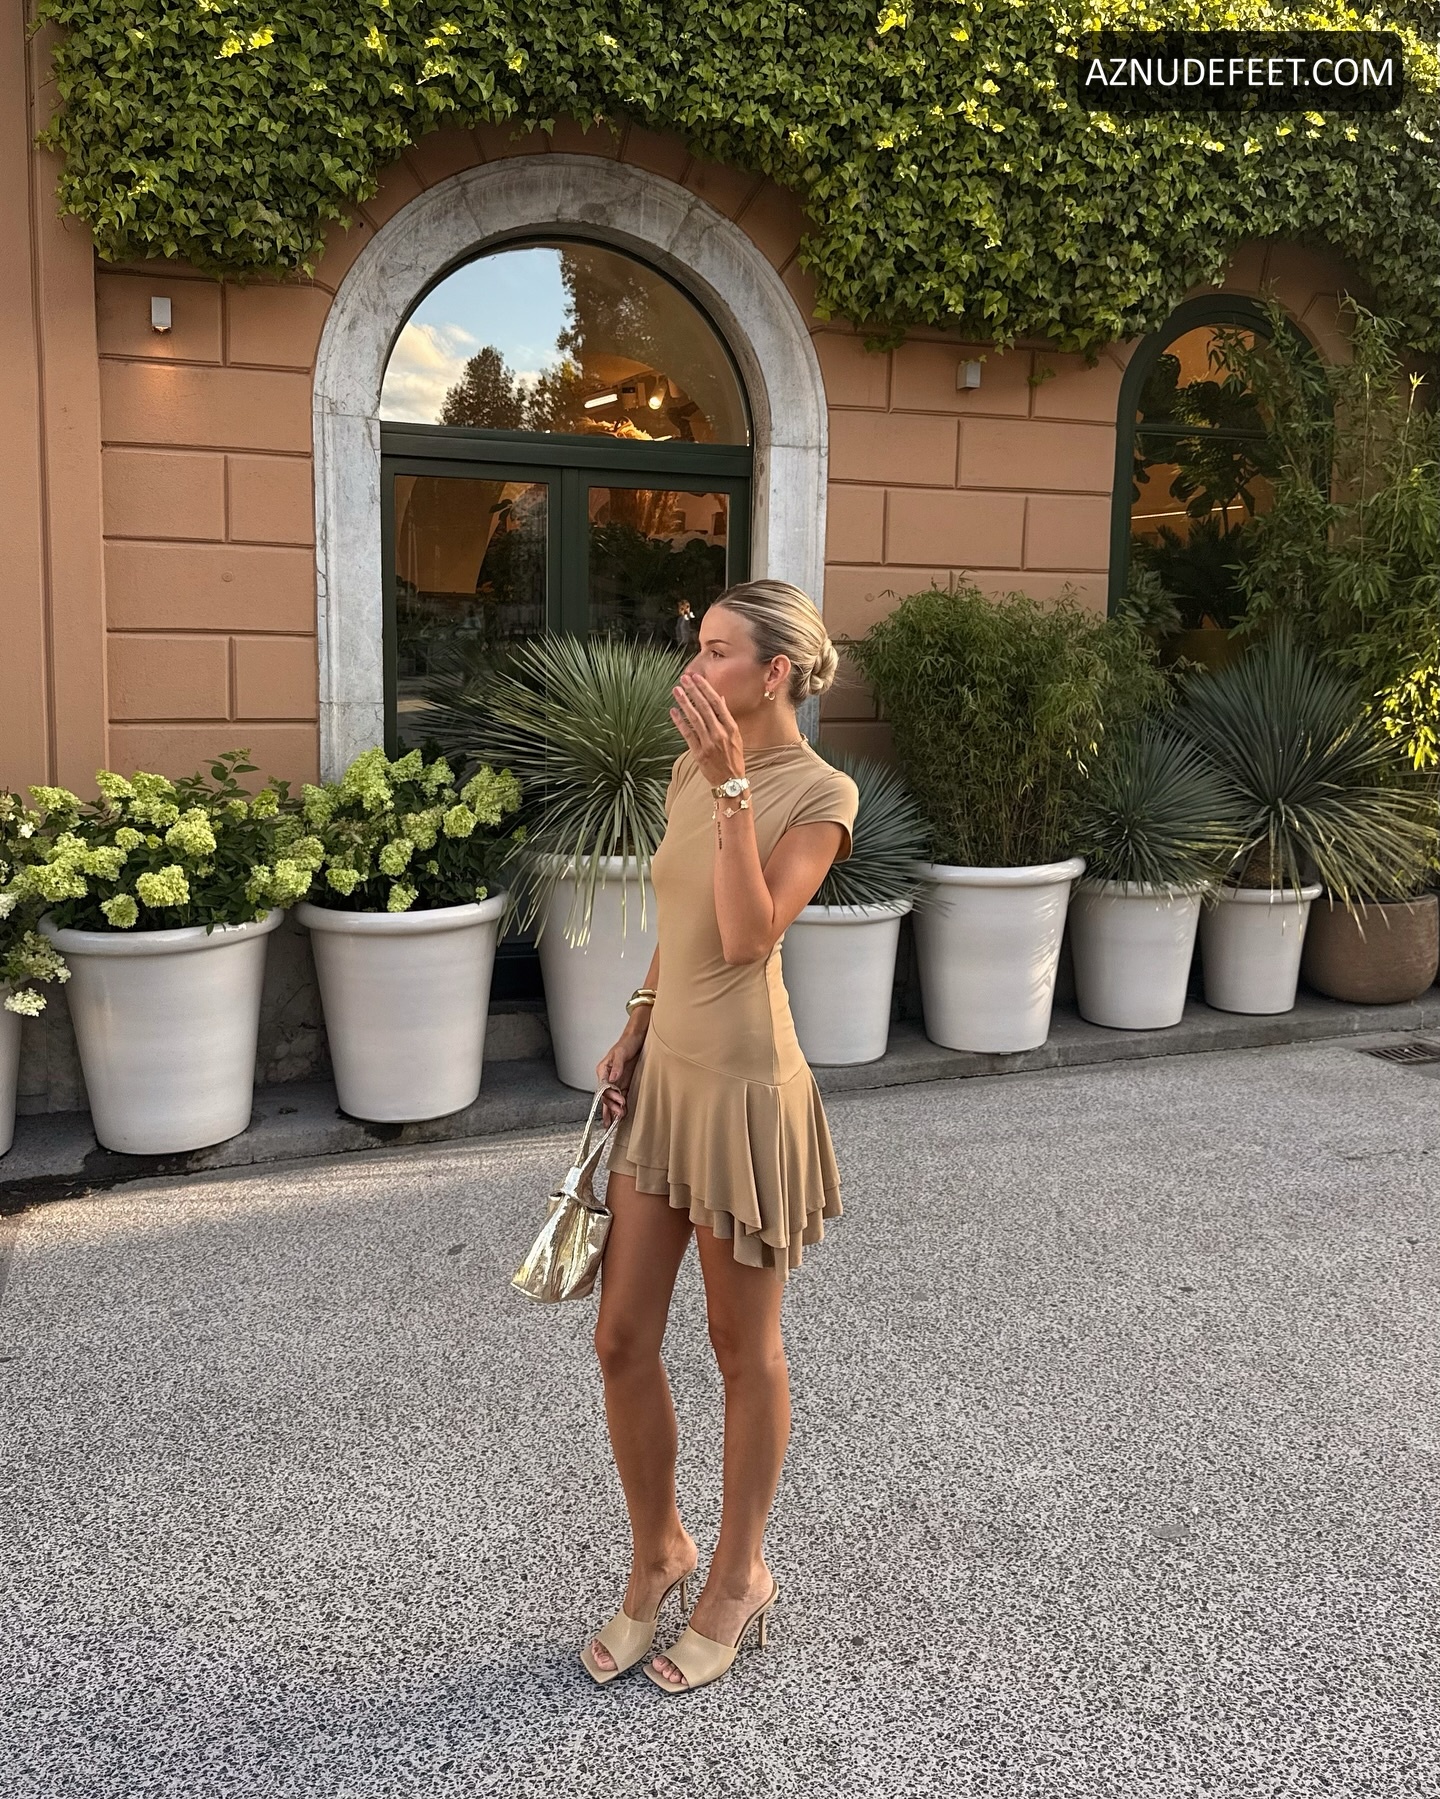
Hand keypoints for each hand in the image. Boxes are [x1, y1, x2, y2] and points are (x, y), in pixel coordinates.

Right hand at [595, 1034, 642, 1125]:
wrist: (637, 1038)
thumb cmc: (626, 1043)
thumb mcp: (621, 1053)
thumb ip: (617, 1066)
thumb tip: (612, 1079)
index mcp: (603, 1070)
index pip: (603, 1088)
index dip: (610, 1096)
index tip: (620, 1101)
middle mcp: (607, 1078)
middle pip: (606, 1096)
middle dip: (611, 1107)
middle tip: (619, 1114)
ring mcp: (616, 1082)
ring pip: (612, 1100)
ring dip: (613, 1110)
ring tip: (616, 1122)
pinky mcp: (624, 1084)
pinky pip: (621, 1097)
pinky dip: (621, 1107)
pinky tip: (622, 1115)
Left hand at [670, 669, 744, 790]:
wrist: (731, 781)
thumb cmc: (733, 757)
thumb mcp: (735, 735)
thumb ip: (726, 716)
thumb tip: (720, 698)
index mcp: (731, 727)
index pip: (717, 703)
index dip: (705, 689)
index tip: (696, 677)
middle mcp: (720, 733)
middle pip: (704, 708)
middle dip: (693, 691)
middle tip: (684, 679)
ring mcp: (709, 743)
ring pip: (694, 718)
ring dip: (684, 703)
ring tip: (676, 691)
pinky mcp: (699, 752)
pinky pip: (687, 734)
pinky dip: (680, 722)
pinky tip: (673, 711)